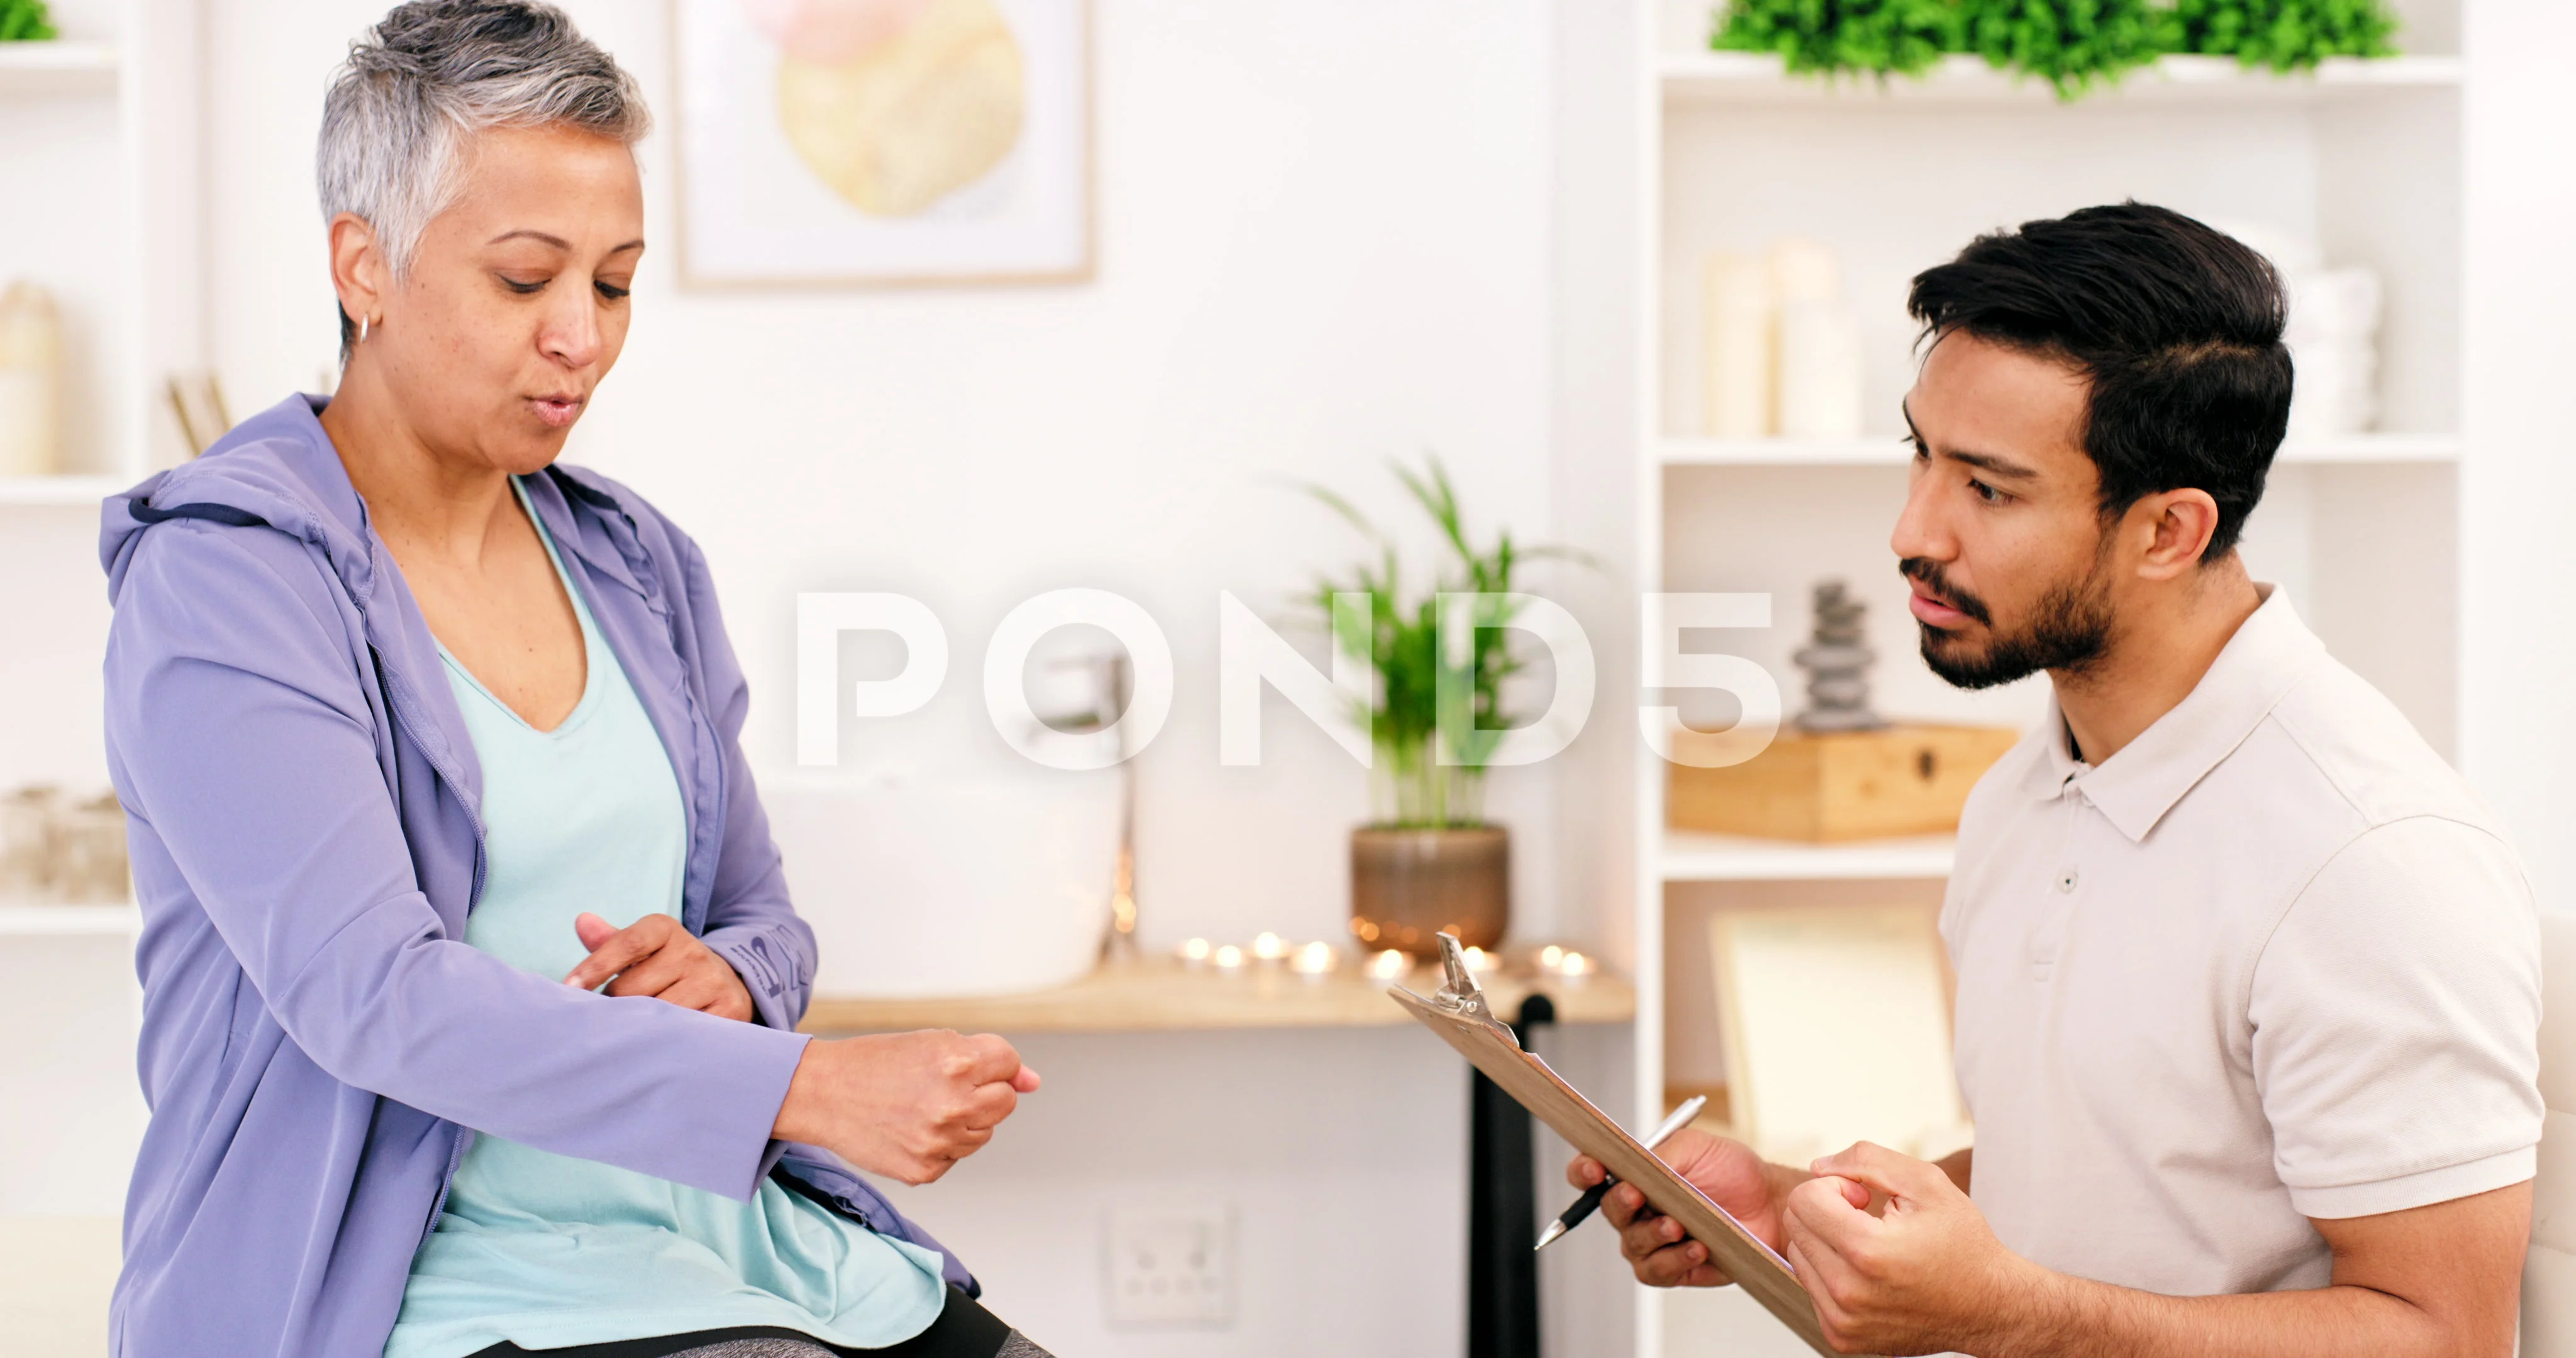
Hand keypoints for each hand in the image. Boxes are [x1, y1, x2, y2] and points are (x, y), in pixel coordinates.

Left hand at [564, 912, 753, 1022]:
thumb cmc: (669, 969)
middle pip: (633, 988)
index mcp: (666, 930)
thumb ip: (611, 942)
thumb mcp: (643, 951)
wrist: (728, 984)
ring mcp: (712, 981)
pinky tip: (660, 1044)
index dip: (596, 966)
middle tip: (614, 1018)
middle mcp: (692, 951)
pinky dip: (667, 1040)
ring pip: (657, 1012)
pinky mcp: (727, 1009)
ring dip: (639, 1027)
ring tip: (633, 1033)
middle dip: (616, 1006)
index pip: (627, 943)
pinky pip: (683, 1031)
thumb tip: (582, 921)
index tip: (570, 987)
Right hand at [773, 1030, 1042, 1184]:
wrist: (822, 1093)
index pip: (1009, 1064)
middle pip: (1006, 1102)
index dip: (991, 1063)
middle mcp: (953, 1104)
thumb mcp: (933, 1043)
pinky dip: (942, 1145)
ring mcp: (940, 1142)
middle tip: (943, 1085)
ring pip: (984, 1133)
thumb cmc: (877, 1062)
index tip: (966, 1064)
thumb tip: (1034, 1082)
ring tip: (923, 1107)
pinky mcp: (926, 1171)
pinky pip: (956, 1156)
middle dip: (984, 1092)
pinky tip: (911, 1129)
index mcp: (958, 1063)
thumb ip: (990, 1060)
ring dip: (965, 1120)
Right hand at [1568, 1128, 1792, 1287]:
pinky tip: (1696, 1247)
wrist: (1771, 1205)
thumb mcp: (1694, 1147)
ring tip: (1678, 1225)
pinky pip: (1657, 1271)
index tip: (1594, 1168)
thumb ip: (1658, 1154)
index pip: (1592, 1174)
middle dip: (1619, 1203)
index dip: (1584, 1171)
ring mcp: (1654, 1241)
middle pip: (1608, 1210)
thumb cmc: (1733, 1172)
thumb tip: (1632, 1163)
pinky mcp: (1675, 1268)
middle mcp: (1639, 1210)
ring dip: (1652, 1235)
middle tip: (1637, 1196)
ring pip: (1632, 1245)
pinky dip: (1674, 1259)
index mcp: (1636, 1175)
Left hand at [1782, 1141, 2040, 1355]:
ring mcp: (1843, 1321)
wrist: (1988, 1307)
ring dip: (1826, 1242)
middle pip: (1795, 1226)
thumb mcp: (1926, 1182)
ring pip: (1798, 1255)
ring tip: (1871, 1247)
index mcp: (1867, 1251)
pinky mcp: (1842, 1337)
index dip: (1835, 1187)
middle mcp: (1849, 1293)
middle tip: (1869, 1219)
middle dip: (1827, 1210)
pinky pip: (1811, 1287)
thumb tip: (1818, 1167)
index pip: (1803, 1199)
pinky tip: (1868, 1272)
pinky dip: (1831, 1272)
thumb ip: (1866, 1160)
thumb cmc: (1962, 1244)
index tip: (1865, 1198)